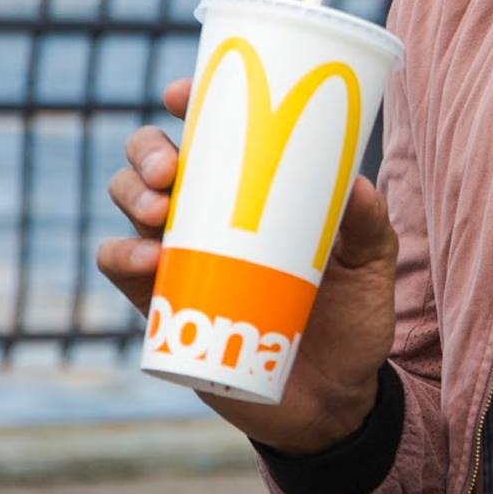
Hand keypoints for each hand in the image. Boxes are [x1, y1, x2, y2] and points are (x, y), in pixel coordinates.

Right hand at [98, 78, 398, 456]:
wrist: (336, 401)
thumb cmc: (353, 317)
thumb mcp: (372, 262)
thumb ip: (367, 222)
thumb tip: (354, 184)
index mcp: (251, 188)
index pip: (208, 132)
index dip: (186, 102)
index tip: (182, 92)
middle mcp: (207, 215)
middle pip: (151, 161)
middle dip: (148, 151)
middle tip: (172, 168)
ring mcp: (181, 259)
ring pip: (128, 206)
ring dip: (131, 195)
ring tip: (163, 209)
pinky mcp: (163, 307)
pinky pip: (120, 270)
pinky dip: (123, 256)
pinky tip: (151, 259)